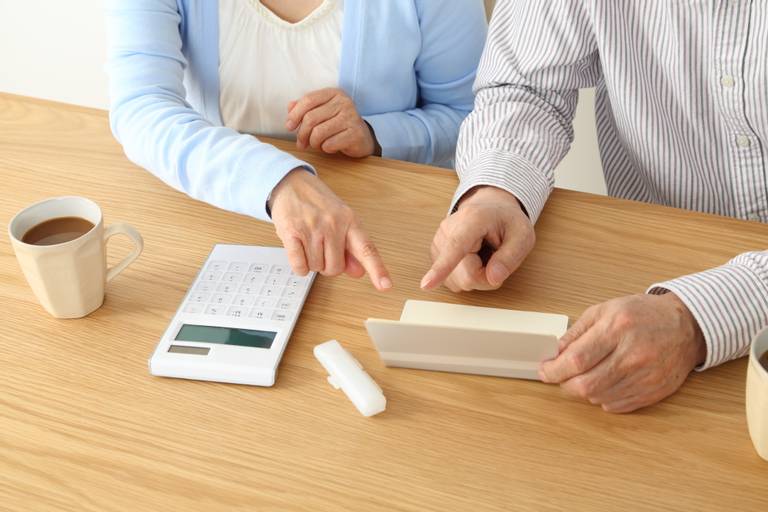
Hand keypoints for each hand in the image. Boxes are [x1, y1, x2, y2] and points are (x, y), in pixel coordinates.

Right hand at [269, 169, 391, 290]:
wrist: (291, 184)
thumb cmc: (318, 205)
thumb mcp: (341, 220)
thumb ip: (351, 248)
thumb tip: (359, 272)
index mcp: (350, 221)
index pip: (366, 249)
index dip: (377, 269)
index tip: (386, 286)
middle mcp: (333, 224)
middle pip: (335, 268)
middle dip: (327, 265)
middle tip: (322, 247)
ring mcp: (312, 228)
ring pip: (316, 268)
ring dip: (312, 262)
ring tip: (309, 242)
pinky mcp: (291, 232)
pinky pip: (299, 266)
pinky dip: (299, 265)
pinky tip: (299, 249)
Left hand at [285, 88, 377, 157]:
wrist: (361, 137)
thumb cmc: (337, 124)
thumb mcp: (322, 112)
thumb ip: (305, 107)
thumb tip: (289, 107)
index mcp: (334, 93)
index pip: (308, 100)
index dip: (295, 115)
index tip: (289, 127)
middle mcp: (344, 103)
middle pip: (311, 118)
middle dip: (302, 134)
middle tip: (301, 144)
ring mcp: (351, 118)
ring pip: (318, 133)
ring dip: (314, 143)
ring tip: (317, 145)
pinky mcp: (355, 134)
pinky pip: (329, 144)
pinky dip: (325, 149)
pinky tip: (330, 147)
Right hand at [421, 186, 534, 291]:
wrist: (489, 207)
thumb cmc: (506, 221)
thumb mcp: (522, 236)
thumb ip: (510, 257)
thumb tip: (493, 279)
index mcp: (472, 220)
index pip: (456, 248)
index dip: (442, 268)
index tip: (426, 284)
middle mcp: (448, 230)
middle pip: (465, 276)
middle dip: (485, 276)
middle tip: (496, 258)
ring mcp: (438, 243)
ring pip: (457, 281)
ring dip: (476, 276)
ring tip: (483, 255)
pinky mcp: (435, 254)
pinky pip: (452, 280)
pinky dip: (465, 275)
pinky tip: (472, 259)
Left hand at [538, 293, 706, 412]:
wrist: (686, 326)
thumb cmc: (643, 314)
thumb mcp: (605, 310)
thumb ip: (577, 332)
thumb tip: (555, 352)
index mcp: (617, 328)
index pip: (577, 359)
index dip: (554, 370)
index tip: (544, 371)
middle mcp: (633, 354)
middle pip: (586, 384)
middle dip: (565, 384)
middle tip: (560, 376)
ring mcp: (645, 376)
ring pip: (599, 397)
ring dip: (583, 391)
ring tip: (585, 376)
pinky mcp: (654, 391)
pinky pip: (617, 405)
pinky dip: (603, 397)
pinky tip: (604, 383)